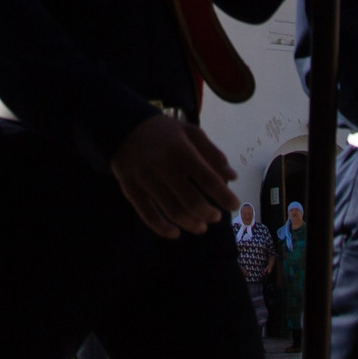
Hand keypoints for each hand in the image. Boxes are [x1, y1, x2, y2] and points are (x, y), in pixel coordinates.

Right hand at [109, 114, 234, 237]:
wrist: (122, 125)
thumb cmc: (163, 131)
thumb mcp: (191, 132)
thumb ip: (212, 153)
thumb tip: (232, 177)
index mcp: (182, 151)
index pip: (209, 180)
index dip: (225, 197)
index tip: (234, 205)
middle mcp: (164, 167)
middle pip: (192, 202)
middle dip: (209, 214)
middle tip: (216, 217)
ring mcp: (146, 180)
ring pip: (173, 212)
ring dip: (191, 224)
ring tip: (201, 226)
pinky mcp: (131, 190)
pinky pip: (148, 216)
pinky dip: (163, 229)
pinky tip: (175, 233)